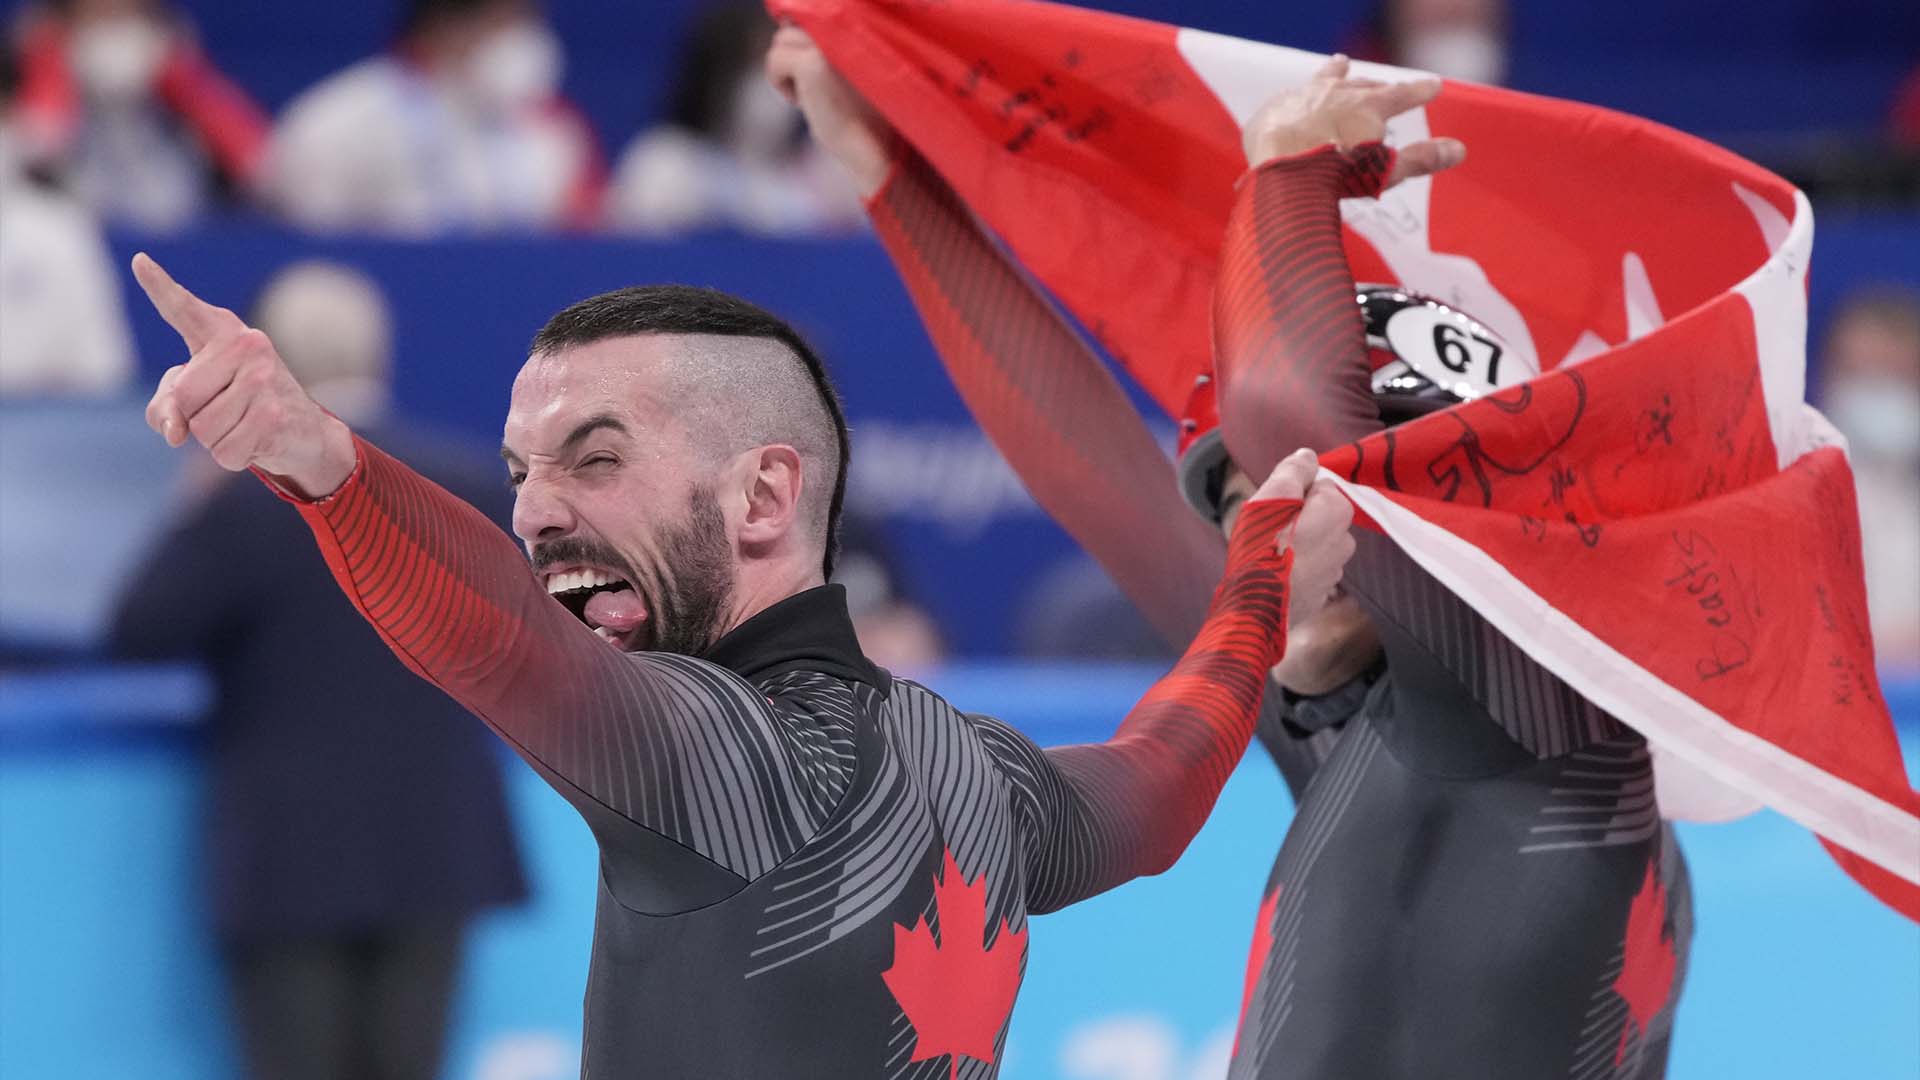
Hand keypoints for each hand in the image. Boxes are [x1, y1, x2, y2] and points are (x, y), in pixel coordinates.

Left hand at [133, 253, 354, 498]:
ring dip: (215, 440)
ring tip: (243, 425)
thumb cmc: (241, 406)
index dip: (160, 288)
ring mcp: (265, 380)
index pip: (184, 310)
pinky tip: (256, 441)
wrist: (305, 431)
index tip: (139, 262)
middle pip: (183, 395)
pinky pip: (224, 451)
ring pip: (202, 429)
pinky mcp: (275, 415)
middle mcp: (248, 346)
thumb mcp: (198, 399)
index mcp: (224, 334)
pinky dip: (232, 456)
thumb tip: (174, 433)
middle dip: (194, 416)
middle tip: (226, 410)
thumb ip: (166, 408)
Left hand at [765, 24, 895, 198]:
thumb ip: (824, 44)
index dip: (801, 39)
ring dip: (787, 69)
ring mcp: (827, 43)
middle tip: (816, 90)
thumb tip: (785, 23)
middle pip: (792, 28)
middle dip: (794, 57)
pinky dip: (780, 84)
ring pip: (781, 41)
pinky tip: (802, 103)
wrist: (875, 146)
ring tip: (811, 96)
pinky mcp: (811, 63)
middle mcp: (845, 27)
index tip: (809, 70)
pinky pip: (774, 60)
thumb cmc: (864, 114)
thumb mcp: (846, 68)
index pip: (809, 15)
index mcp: (856, 27)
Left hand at [1242, 54, 1464, 187]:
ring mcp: (1302, 98)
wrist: (1278, 174)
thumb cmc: (1336, 176)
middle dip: (1376, 86)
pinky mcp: (1273, 110)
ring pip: (1324, 80)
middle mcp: (1336, 94)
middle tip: (1384, 85)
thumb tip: (1458, 150)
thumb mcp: (1384, 171)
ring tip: (1340, 63)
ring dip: (1335, 73)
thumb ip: (1420, 159)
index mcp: (1368, 107)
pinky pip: (1289, 99)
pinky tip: (1294, 100)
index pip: (1402, 95)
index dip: (1420, 90)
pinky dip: (1297, 99)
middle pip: (1363, 86)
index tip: (1434, 85)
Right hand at [1251, 449, 1355, 626]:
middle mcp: (1345, 541)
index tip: (1271, 508)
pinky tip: (1272, 575)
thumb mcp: (1272, 497)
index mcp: (1338, 512)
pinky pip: (1306, 571)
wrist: (1255, 610)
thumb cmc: (1261, 549)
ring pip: (1312, 544)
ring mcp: (1334, 572)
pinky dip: (1292, 569)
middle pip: (1316, 516)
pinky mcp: (1320, 595)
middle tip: (1265, 531)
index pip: (1317, 486)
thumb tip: (1308, 455)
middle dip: (1293, 519)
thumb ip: (1294, 471)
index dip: (1291, 493)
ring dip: (1292, 545)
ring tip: (1265, 555)